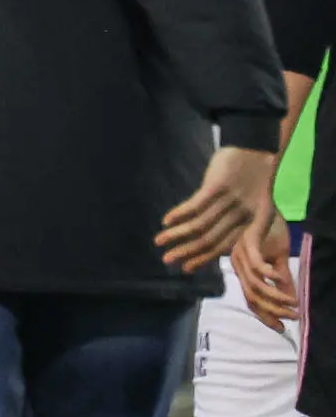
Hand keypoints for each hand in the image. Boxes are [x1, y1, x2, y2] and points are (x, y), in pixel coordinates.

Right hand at [159, 144, 276, 272]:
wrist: (258, 148)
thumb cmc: (255, 177)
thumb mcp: (256, 203)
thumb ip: (239, 223)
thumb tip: (214, 241)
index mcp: (253, 223)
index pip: (224, 246)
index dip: (204, 258)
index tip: (186, 269)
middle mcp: (242, 215)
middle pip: (209, 238)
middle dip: (186, 251)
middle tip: (166, 260)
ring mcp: (230, 200)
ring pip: (200, 224)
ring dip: (177, 234)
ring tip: (159, 241)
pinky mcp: (218, 185)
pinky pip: (196, 204)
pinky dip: (179, 214)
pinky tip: (166, 221)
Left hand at [233, 210, 297, 327]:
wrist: (266, 201)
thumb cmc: (271, 228)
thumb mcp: (280, 257)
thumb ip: (283, 278)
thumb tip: (293, 300)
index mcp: (243, 270)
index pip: (251, 300)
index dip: (265, 316)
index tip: (282, 328)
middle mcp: (239, 264)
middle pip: (253, 297)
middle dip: (274, 310)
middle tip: (294, 316)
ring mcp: (241, 253)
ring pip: (256, 284)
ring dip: (275, 296)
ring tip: (294, 303)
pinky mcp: (248, 241)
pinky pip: (255, 262)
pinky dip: (267, 273)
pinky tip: (280, 279)